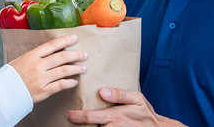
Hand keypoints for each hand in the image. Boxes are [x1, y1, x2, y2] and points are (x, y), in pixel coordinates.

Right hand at [10, 34, 86, 102]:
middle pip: (61, 57)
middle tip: (84, 54)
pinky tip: (74, 81)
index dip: (65, 40)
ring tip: (83, 68)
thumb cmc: (8, 77)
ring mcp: (41, 78)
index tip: (74, 38)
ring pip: (63, 70)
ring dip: (75, 68)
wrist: (1, 93)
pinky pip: (60, 85)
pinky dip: (69, 83)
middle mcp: (38, 66)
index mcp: (31, 56)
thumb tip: (47, 54)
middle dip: (75, 55)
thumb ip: (33, 57)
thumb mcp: (19, 61)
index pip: (52, 45)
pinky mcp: (43, 91)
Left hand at [66, 87, 186, 125]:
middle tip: (70, 119)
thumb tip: (102, 91)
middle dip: (80, 125)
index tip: (68, 114)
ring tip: (78, 124)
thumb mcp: (137, 99)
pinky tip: (92, 126)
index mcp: (116, 116)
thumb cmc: (145, 114)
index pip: (91, 117)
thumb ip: (120, 94)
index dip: (77, 117)